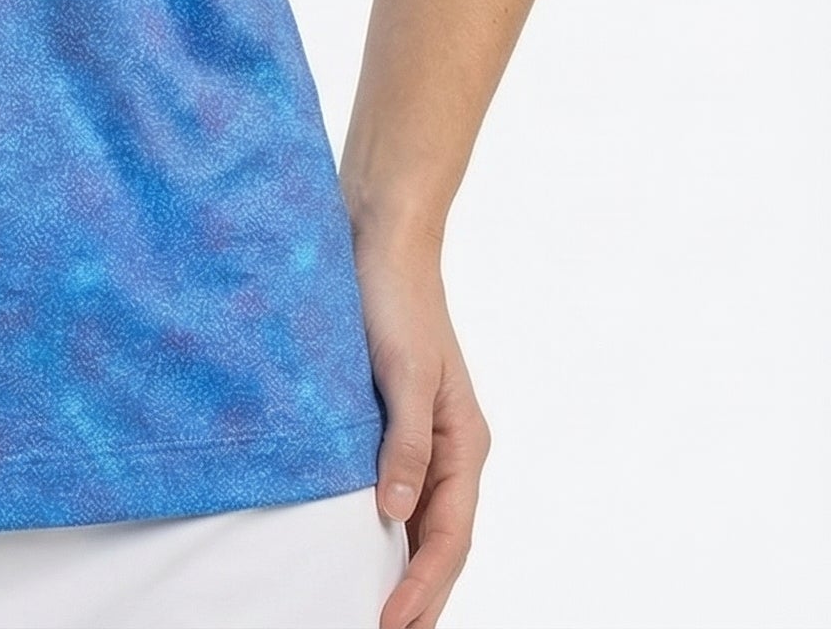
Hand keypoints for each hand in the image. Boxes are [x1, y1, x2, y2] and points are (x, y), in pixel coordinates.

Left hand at [353, 232, 491, 628]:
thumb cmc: (395, 299)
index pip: (449, 537)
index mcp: (465, 442)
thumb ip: (404, 442)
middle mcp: (453, 447)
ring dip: (406, 567)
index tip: (387, 622)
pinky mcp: (397, 418)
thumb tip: (395, 514)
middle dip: (421, 593)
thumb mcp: (401, 371)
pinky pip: (402, 488)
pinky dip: (388, 526)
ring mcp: (427, 434)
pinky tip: (365, 542)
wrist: (382, 239)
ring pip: (423, 520)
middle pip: (442, 540)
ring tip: (380, 610)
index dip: (420, 585)